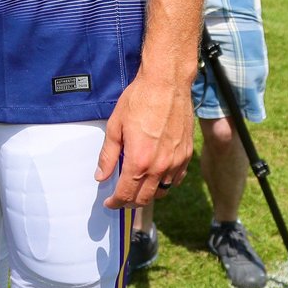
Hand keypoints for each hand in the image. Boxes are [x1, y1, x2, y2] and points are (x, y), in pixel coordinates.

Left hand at [95, 69, 193, 208]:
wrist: (166, 84)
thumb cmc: (138, 100)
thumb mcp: (115, 126)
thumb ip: (108, 155)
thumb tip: (101, 176)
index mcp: (139, 161)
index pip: (126, 194)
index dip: (116, 203)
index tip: (109, 203)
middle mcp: (159, 167)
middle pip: (144, 198)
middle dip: (130, 202)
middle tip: (120, 199)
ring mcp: (176, 162)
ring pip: (162, 191)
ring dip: (148, 194)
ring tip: (137, 187)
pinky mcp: (186, 155)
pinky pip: (176, 179)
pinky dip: (165, 183)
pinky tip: (156, 176)